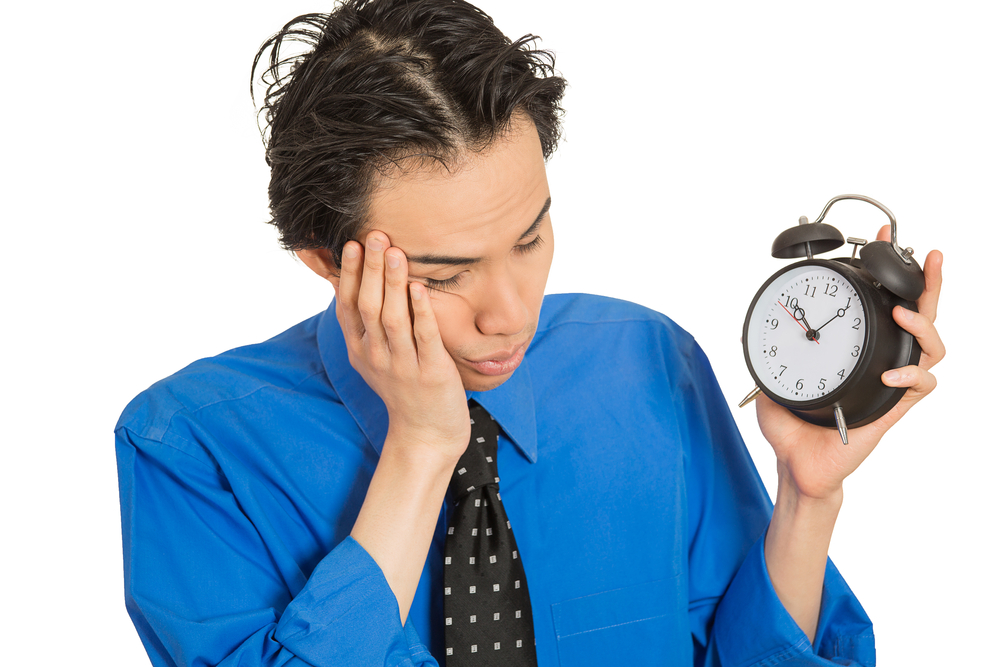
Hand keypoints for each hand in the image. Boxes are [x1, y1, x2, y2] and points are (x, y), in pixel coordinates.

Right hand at [336, 231, 470, 460]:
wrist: (426, 434)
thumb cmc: (404, 386)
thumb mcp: (375, 355)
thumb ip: (365, 323)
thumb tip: (349, 281)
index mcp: (360, 349)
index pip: (348, 305)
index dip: (349, 274)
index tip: (352, 242)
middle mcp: (376, 356)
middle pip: (369, 306)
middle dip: (371, 269)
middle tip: (374, 235)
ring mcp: (402, 366)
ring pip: (392, 319)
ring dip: (393, 283)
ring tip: (395, 252)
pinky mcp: (430, 374)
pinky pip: (424, 339)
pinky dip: (420, 312)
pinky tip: (421, 288)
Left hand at [755, 225, 944, 499]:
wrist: (796, 466)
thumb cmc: (790, 426)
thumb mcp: (772, 375)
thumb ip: (767, 350)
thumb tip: (752, 325)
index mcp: (856, 349)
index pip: (878, 303)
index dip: (885, 273)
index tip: (879, 240)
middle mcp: (880, 361)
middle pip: (919, 315)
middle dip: (927, 282)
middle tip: (928, 255)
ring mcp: (891, 385)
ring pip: (932, 347)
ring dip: (924, 324)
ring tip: (904, 313)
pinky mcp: (894, 410)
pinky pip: (922, 387)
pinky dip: (911, 375)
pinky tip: (892, 374)